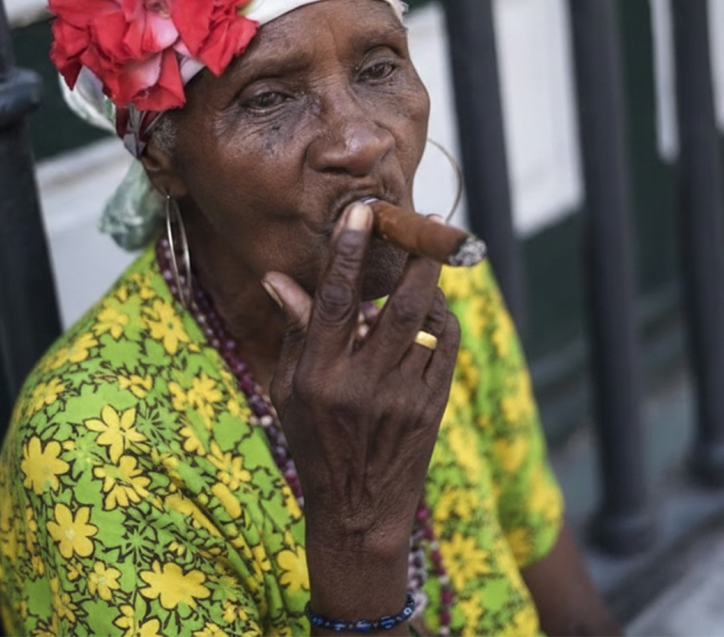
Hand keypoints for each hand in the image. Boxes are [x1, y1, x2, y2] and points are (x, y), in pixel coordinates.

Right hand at [262, 201, 460, 623]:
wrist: (359, 512)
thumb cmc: (315, 443)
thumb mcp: (290, 391)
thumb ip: (295, 332)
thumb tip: (277, 278)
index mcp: (318, 375)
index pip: (336, 300)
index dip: (348, 251)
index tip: (361, 211)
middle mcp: (361, 384)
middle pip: (396, 304)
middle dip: (413, 255)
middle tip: (425, 220)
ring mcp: (402, 397)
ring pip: (426, 321)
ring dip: (431, 279)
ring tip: (434, 249)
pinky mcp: (432, 406)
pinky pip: (445, 346)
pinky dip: (441, 318)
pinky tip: (433, 305)